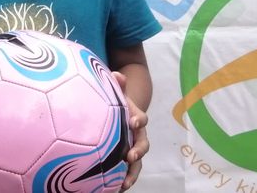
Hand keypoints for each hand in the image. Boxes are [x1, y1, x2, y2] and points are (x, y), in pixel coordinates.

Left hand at [113, 72, 148, 190]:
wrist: (119, 114)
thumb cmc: (117, 104)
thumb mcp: (117, 93)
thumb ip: (117, 85)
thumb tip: (117, 75)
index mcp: (136, 120)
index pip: (141, 119)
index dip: (138, 120)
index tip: (132, 122)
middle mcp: (138, 137)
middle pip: (143, 146)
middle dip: (138, 152)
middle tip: (130, 157)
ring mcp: (132, 150)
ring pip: (137, 164)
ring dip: (132, 174)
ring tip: (123, 184)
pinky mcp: (124, 161)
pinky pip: (125, 172)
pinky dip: (121, 181)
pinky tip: (113, 189)